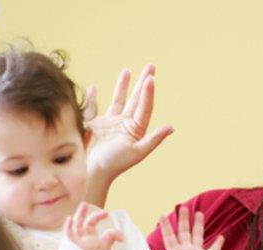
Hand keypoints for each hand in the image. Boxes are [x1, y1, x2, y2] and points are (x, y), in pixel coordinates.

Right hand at [64, 203, 123, 249]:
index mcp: (100, 242)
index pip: (109, 234)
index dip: (116, 234)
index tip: (121, 239)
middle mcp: (89, 239)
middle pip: (91, 223)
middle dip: (97, 217)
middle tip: (105, 213)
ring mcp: (79, 240)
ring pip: (78, 224)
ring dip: (81, 213)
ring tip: (85, 204)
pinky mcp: (70, 244)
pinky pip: (68, 233)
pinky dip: (68, 226)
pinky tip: (69, 219)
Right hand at [83, 65, 173, 197]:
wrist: (90, 171)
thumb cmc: (115, 164)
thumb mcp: (137, 152)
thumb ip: (154, 139)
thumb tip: (172, 127)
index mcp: (136, 130)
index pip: (144, 106)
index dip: (148, 93)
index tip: (151, 78)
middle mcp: (124, 124)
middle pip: (136, 99)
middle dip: (143, 82)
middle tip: (151, 66)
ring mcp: (109, 123)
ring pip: (118, 99)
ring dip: (122, 86)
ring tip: (127, 71)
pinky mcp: (93, 124)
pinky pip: (93, 107)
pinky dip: (93, 98)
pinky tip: (94, 88)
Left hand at [159, 207, 224, 249]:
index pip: (170, 237)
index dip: (166, 226)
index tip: (162, 215)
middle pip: (184, 232)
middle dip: (183, 220)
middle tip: (183, 208)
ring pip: (197, 236)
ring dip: (198, 225)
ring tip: (199, 213)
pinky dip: (217, 244)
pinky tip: (221, 237)